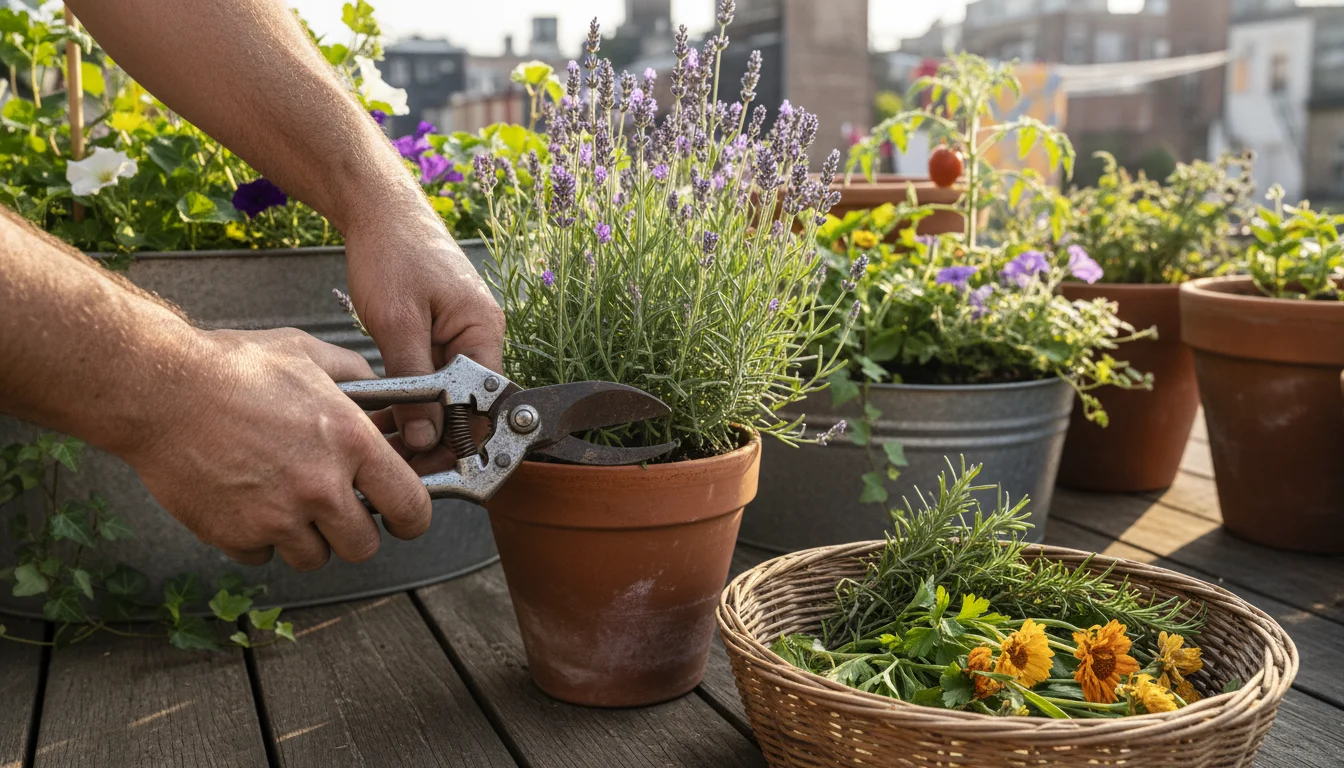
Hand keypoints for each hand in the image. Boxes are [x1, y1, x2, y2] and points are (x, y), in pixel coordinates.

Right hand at [122, 328, 431, 569]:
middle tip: (336, 508)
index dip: (412, 516)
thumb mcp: (309, 354)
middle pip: (364, 546)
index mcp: (350, 443)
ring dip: (306, 536)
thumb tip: (382, 395)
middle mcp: (320, 487)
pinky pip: (263, 557)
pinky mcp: (235, 536)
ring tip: (285, 498)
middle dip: (355, 530)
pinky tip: (247, 502)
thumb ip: (356, 377)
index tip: (403, 515)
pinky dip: (258, 539)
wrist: (158, 390)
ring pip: (314, 557)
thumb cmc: (231, 367)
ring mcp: (276, 517)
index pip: (411, 507)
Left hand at [343, 210, 504, 453]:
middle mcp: (481, 334)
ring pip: (450, 391)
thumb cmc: (391, 251)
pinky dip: (416, 394)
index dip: (464, 438)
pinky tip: (392, 413)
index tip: (436, 467)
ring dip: (426, 416)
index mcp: (484, 330)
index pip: (487, 400)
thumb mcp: (396, 323)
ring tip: (395, 445)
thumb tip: (427, 440)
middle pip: (470, 400)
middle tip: (407, 464)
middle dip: (442, 434)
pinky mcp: (439, 331)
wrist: (377, 208)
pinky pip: (435, 374)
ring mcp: (460, 332)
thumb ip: (414, 385)